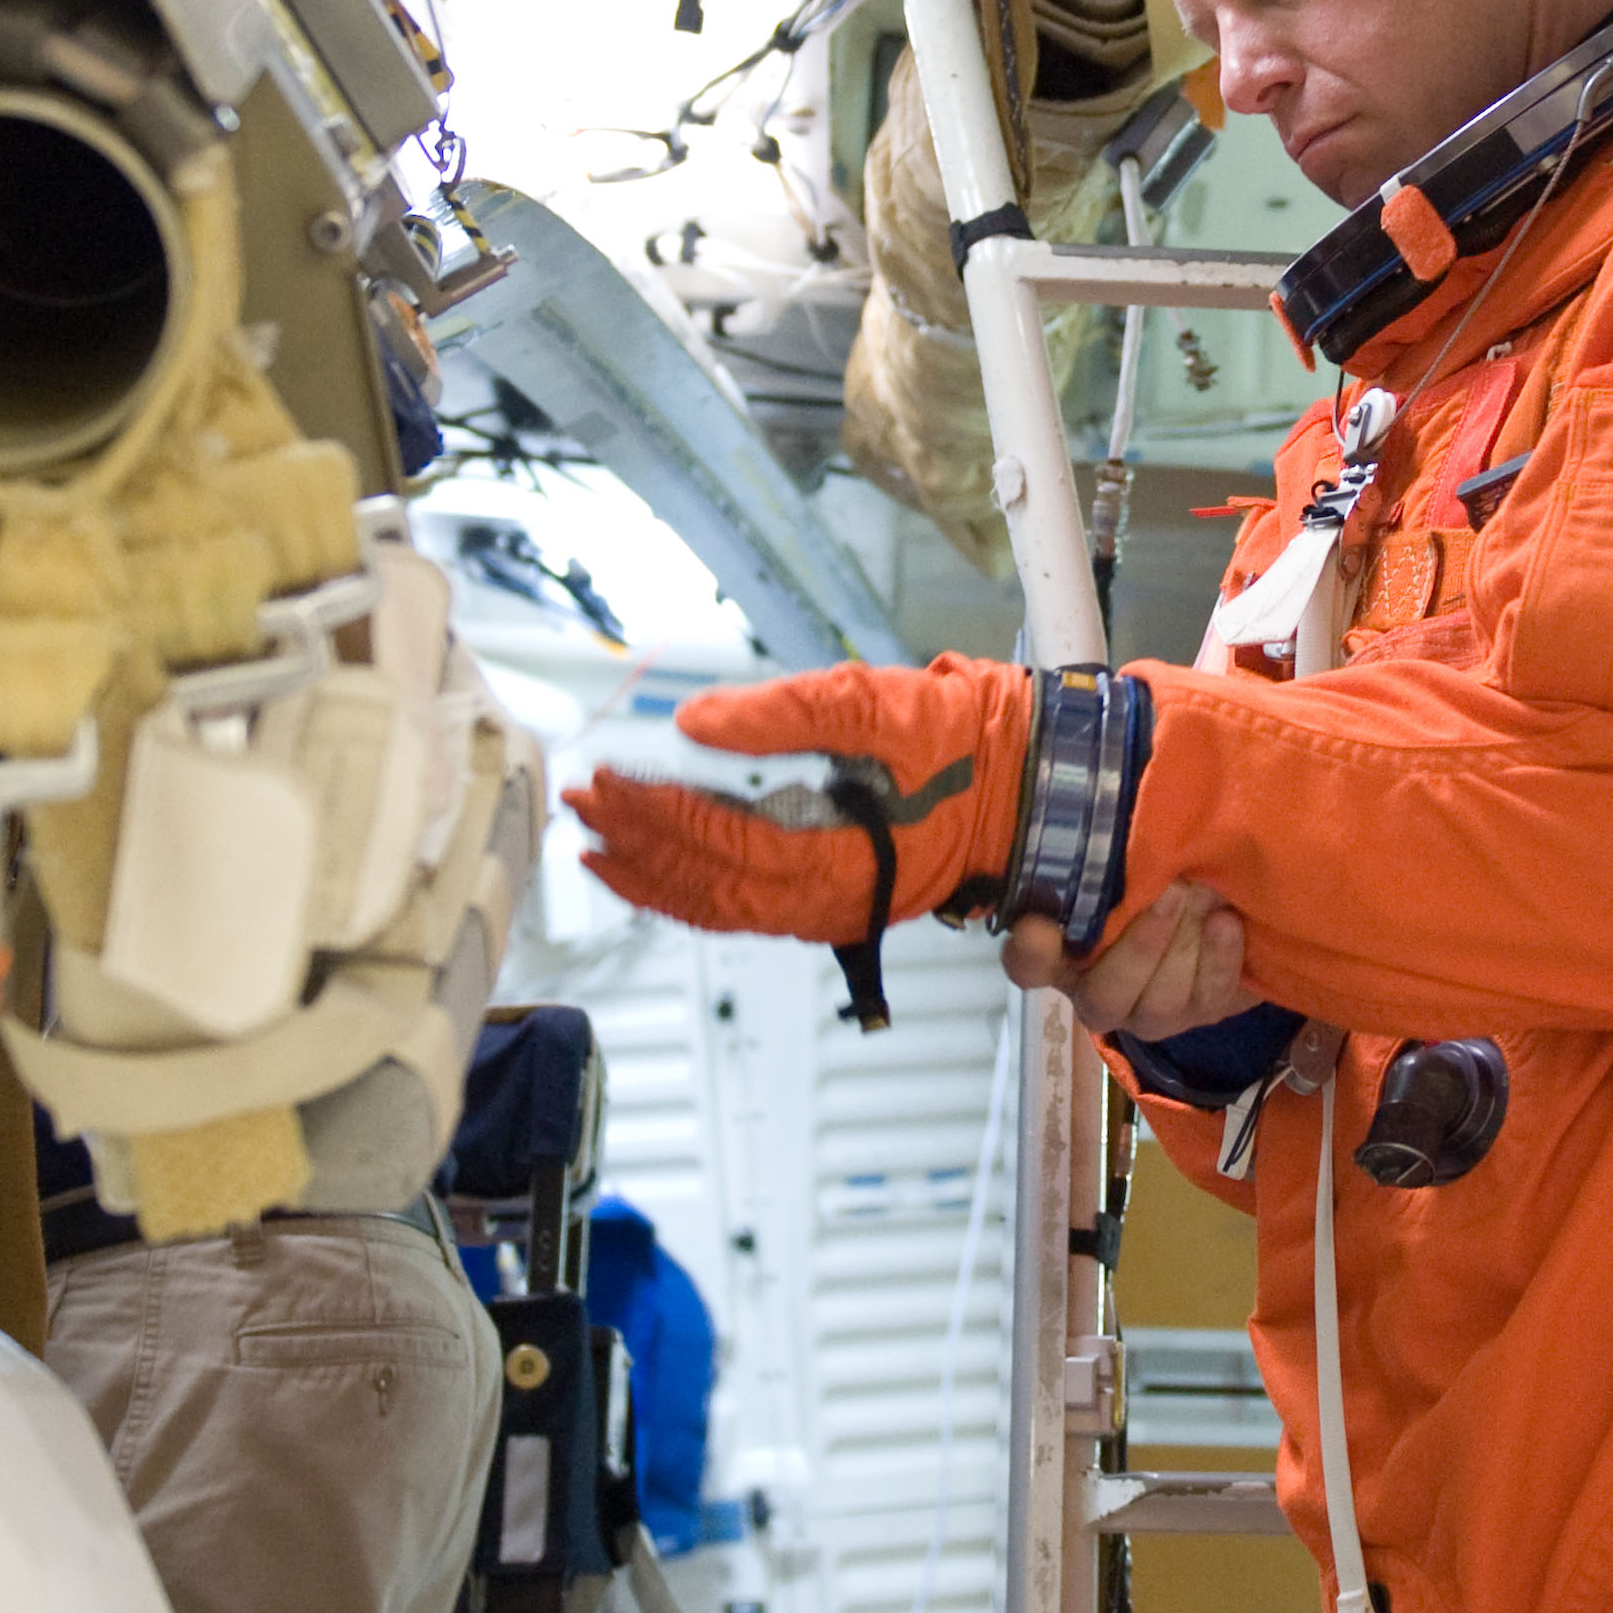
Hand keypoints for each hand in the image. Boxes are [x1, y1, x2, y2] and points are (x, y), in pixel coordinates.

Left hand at [563, 657, 1031, 941]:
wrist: (1033, 789)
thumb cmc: (968, 744)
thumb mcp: (877, 703)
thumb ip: (782, 712)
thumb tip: (695, 722)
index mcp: (837, 854)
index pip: (719, 840)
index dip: (655, 812)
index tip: (607, 777)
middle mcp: (826, 897)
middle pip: (705, 885)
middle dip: (634, 846)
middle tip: (579, 803)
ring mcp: (829, 908)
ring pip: (719, 908)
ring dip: (652, 877)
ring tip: (596, 846)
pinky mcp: (832, 901)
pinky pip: (744, 910)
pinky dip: (692, 893)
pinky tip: (659, 869)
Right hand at [1006, 877, 1249, 1038]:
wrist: (1231, 901)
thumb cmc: (1167, 871)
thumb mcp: (1138, 860)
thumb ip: (1114, 857)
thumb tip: (1111, 833)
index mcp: (1067, 952)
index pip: (1029, 964)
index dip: (1030, 953)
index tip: (1039, 925)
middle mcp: (1100, 992)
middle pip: (1102, 999)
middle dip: (1139, 950)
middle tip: (1171, 893)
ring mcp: (1152, 1012)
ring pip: (1159, 1005)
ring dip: (1185, 949)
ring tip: (1206, 896)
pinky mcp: (1202, 1014)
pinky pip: (1208, 999)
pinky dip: (1219, 959)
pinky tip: (1226, 922)